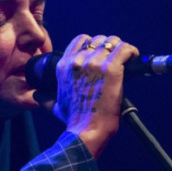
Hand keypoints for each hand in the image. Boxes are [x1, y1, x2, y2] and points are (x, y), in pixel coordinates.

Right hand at [53, 34, 138, 158]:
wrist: (85, 130)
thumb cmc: (73, 120)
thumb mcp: (54, 105)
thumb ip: (45, 97)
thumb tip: (37, 96)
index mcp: (64, 66)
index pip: (81, 40)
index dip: (93, 44)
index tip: (101, 54)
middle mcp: (78, 61)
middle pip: (99, 40)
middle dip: (109, 47)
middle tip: (116, 58)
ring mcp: (95, 63)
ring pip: (113, 42)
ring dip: (121, 48)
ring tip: (127, 58)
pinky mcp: (111, 69)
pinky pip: (125, 50)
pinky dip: (132, 52)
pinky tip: (133, 59)